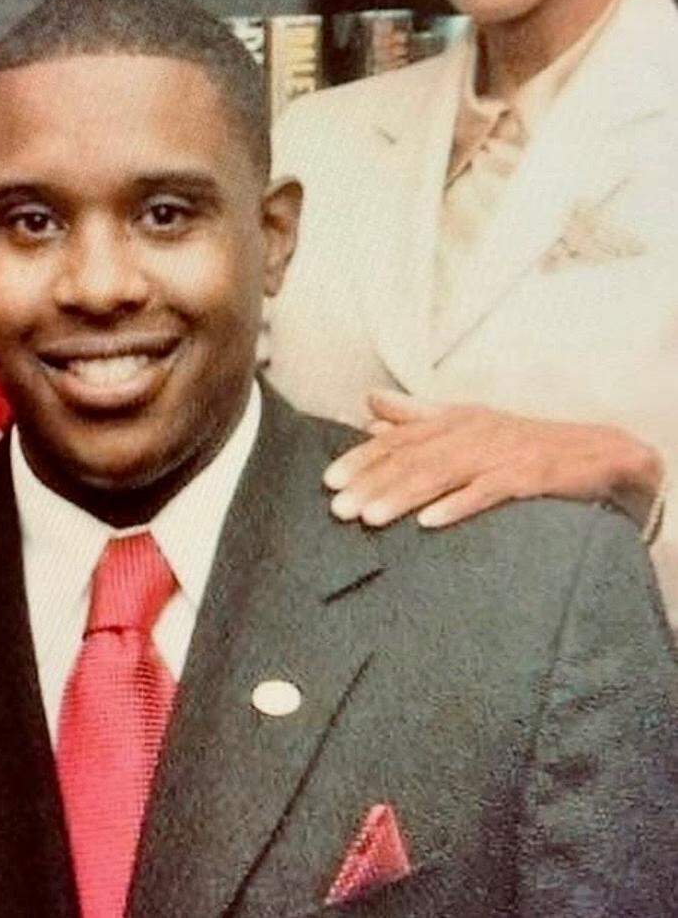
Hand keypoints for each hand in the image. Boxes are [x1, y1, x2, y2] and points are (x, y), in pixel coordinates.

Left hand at [322, 390, 662, 529]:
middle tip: (337, 508)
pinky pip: (488, 492)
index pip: (398, 439)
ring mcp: (501, 453)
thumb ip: (417, 415)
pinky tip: (430, 522)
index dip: (361, 458)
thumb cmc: (524, 442)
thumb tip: (369, 405)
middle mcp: (472, 432)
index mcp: (454, 420)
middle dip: (372, 482)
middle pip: (412, 458)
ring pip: (441, 474)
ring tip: (369, 518)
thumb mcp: (468, 423)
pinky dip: (458, 505)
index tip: (328, 481)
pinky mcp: (530, 476)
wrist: (600, 451)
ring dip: (402, 496)